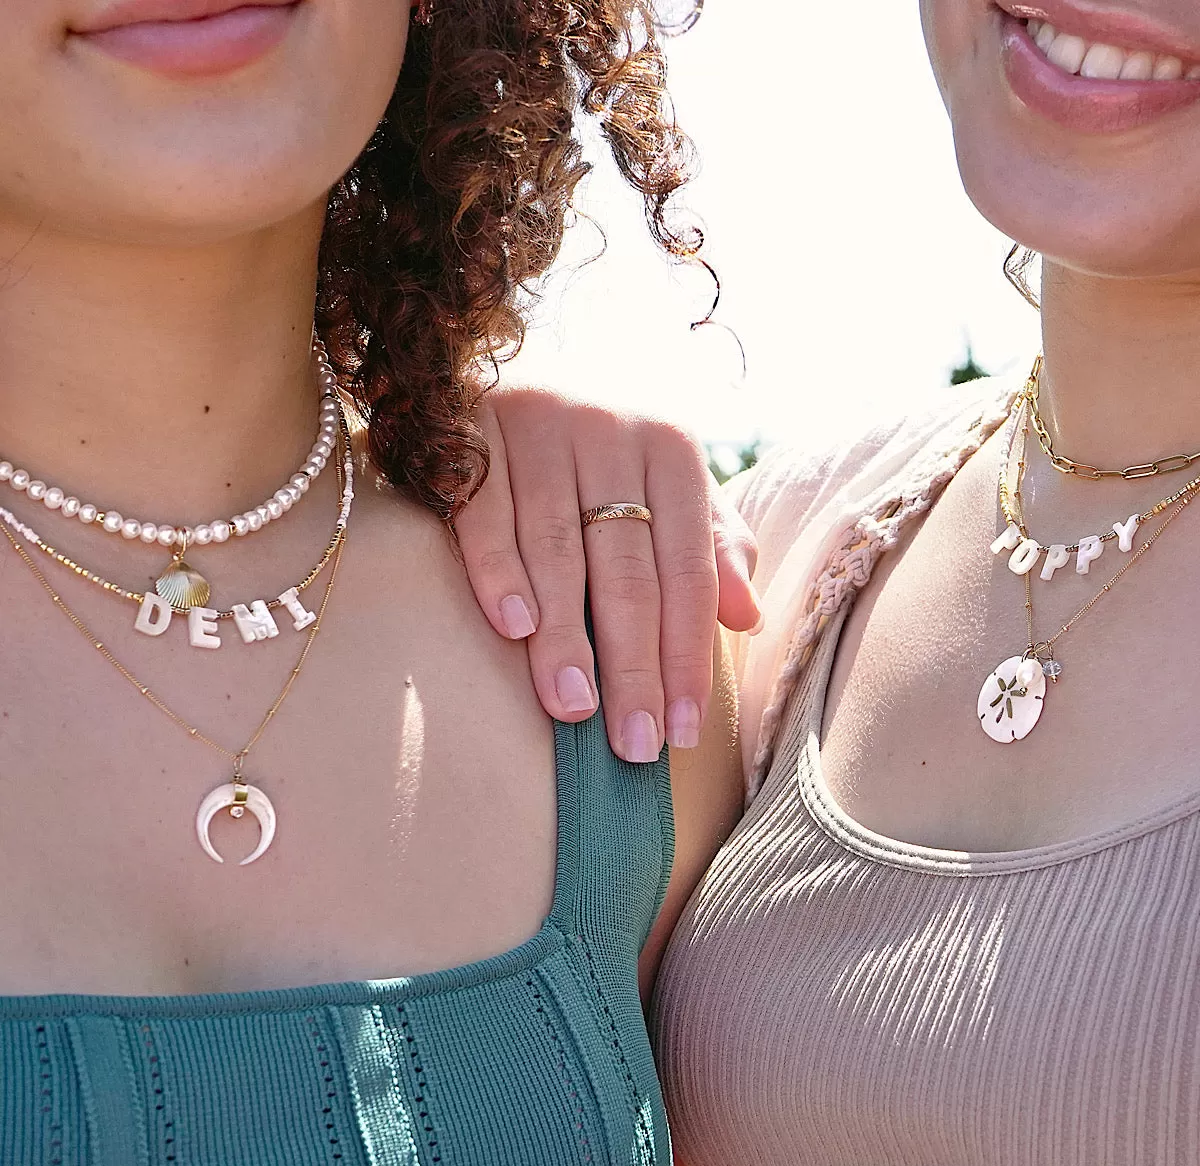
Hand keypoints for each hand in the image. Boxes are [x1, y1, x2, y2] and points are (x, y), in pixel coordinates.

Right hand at [455, 388, 759, 762]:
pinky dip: (500, 571)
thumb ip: (713, 546)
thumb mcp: (672, 485)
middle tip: (635, 743)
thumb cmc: (608, 451)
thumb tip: (749, 619)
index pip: (688, 570)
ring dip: (567, 635)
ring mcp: (538, 429)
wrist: (515, 367)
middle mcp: (611, 433)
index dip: (690, 654)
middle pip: (628, 570)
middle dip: (635, 664)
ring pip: (558, 551)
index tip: (685, 729)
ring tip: (576, 707)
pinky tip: (515, 629)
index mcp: (672, 448)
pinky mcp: (472, 433)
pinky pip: (487, 513)